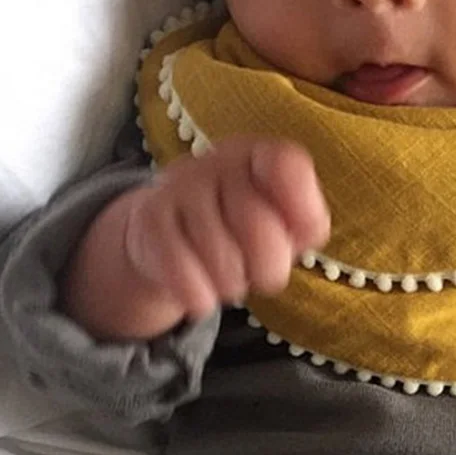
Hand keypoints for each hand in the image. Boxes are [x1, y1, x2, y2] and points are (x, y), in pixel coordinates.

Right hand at [123, 137, 330, 321]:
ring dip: (232, 285)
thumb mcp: (286, 223)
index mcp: (260, 156)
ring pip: (223, 261)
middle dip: (269, 268)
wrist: (169, 234)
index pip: (287, 165)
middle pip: (262, 231)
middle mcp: (219, 162)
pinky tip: (200, 290)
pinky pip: (184, 274)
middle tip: (258, 269)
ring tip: (227, 273)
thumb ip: (307, 221)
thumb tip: (306, 227)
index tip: (296, 232)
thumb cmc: (244, 227)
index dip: (299, 203)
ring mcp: (180, 186)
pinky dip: (200, 297)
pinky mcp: (148, 218)